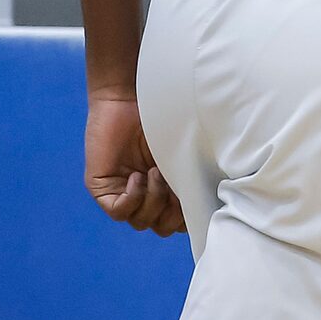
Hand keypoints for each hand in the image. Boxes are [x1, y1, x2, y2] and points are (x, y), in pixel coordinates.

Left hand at [85, 92, 184, 234]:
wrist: (131, 92)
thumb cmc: (164, 113)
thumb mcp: (186, 147)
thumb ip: (197, 172)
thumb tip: (215, 200)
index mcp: (170, 186)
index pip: (181, 220)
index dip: (190, 216)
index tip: (198, 196)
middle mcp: (149, 192)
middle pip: (162, 227)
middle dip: (172, 214)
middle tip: (176, 187)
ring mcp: (126, 192)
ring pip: (142, 222)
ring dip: (153, 201)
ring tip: (155, 172)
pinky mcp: (104, 188)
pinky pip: (119, 211)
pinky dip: (132, 198)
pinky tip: (138, 176)